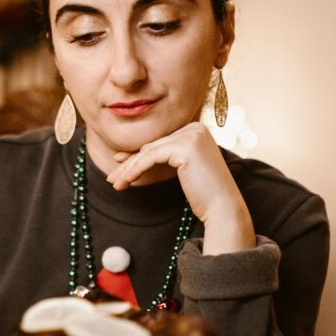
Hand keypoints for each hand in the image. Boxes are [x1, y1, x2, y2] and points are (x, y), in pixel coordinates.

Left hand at [105, 122, 254, 254]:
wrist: (223, 207)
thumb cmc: (204, 194)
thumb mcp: (180, 169)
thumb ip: (161, 157)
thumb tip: (133, 153)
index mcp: (197, 129)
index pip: (160, 143)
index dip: (138, 156)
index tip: (119, 166)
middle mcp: (195, 127)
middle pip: (154, 146)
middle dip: (130, 163)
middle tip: (112, 179)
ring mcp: (191, 135)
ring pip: (149, 152)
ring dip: (128, 169)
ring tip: (115, 184)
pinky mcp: (184, 147)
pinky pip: (150, 157)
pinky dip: (135, 170)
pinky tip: (125, 182)